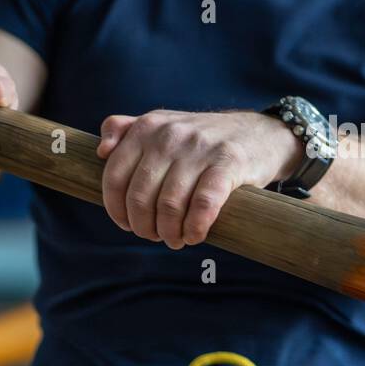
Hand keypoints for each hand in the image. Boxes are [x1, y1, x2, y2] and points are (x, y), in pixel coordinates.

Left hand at [97, 109, 302, 248]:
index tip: (128, 225)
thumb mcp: (165, 125)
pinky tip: (195, 235)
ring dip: (169, 233)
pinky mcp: (229, 162)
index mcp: (148, 127)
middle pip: (141, 196)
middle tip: (155, 236)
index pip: (114, 176)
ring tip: (175, 239)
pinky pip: (203, 204)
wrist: (263, 133)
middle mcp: (170, 134)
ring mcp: (200, 148)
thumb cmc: (206, 139)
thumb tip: (101, 150)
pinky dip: (195, 227)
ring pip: (170, 204)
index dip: (117, 210)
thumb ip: (128, 131)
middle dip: (144, 226)